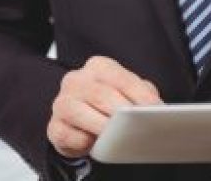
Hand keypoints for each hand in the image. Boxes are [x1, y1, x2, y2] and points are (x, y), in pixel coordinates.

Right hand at [47, 55, 162, 158]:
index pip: (121, 79)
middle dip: (122, 112)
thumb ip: (143, 96)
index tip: (156, 111)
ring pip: (81, 112)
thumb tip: (156, 109)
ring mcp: (62, 102)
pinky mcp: (54, 127)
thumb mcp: (130, 95)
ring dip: (101, 126)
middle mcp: (76, 80)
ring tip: (119, 137)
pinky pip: (69, 135)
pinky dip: (83, 142)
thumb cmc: (111, 106)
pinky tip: (94, 143)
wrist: (84, 124)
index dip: (140, 97)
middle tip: (139, 127)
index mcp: (99, 67)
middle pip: (101, 95)